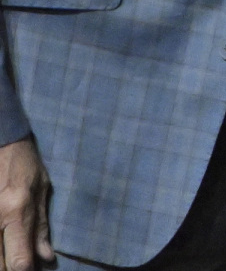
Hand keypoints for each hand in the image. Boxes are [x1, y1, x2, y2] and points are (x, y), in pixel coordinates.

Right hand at [0, 137, 50, 270]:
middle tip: (22, 262)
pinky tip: (4, 243)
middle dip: (11, 268)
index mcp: (17, 212)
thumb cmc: (24, 164)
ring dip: (2, 259)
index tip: (32, 270)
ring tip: (13, 248)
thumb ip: (41, 227)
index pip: (19, 260)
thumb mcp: (41, 190)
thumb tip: (47, 258)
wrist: (1, 142)